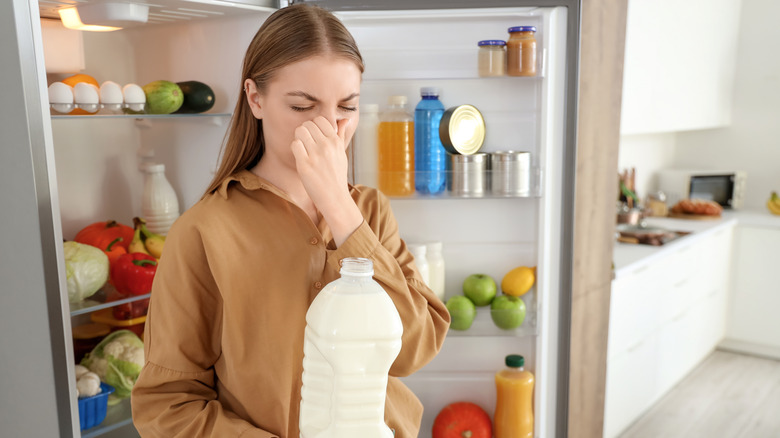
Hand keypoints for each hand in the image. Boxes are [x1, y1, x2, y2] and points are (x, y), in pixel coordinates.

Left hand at [290, 116, 362, 245]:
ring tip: (303, 149)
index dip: (314, 126)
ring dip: (299, 139)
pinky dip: (295, 148)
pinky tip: (300, 156)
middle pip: (308, 124)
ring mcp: (316, 155)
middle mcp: (327, 146)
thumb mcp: (342, 153)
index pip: (320, 120)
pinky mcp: (305, 164)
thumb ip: (341, 135)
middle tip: (306, 144)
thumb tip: (344, 119)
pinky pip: (294, 144)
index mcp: (336, 141)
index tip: (314, 137)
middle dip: (304, 132)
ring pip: (300, 131)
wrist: (334, 197)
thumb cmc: (337, 175)